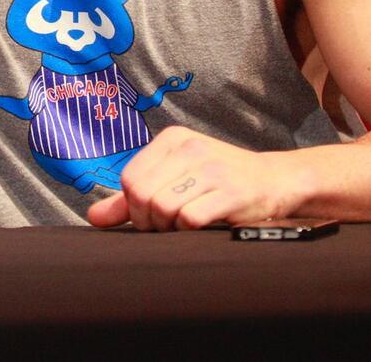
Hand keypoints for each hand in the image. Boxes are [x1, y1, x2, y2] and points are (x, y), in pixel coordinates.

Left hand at [86, 127, 305, 231]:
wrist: (276, 181)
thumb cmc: (219, 182)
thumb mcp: (175, 179)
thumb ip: (131, 199)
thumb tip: (94, 217)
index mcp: (172, 139)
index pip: (129, 178)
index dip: (134, 206)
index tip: (152, 215)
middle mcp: (190, 147)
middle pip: (142, 194)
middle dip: (148, 220)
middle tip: (166, 225)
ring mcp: (211, 168)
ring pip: (163, 208)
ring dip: (169, 227)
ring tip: (185, 224)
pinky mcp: (231, 192)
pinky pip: (190, 219)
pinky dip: (190, 230)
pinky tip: (203, 226)